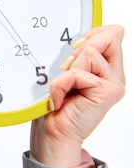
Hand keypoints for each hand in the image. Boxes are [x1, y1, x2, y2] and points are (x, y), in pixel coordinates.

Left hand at [30, 25, 125, 167]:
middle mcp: (114, 75)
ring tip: (65, 88)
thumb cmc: (56, 104)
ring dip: (67, 70)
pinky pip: (77, 73)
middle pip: (107, 38)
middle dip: (80, 50)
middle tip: (67, 73)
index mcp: (107, 68)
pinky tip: (60, 99)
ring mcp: (114, 84)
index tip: (74, 49)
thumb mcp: (67, 71)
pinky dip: (61, 84)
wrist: (53, 133)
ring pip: (89, 53)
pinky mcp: (108, 92)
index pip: (111, 34)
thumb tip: (95, 34)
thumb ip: (81, 53)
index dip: (91, 35)